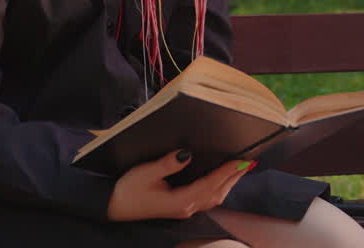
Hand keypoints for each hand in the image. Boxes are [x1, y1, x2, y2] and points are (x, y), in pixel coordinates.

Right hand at [106, 150, 254, 221]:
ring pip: (213, 198)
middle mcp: (186, 207)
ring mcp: (184, 209)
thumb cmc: (128, 189)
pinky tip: (220, 179)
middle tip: (249, 162)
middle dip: (234, 177)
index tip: (241, 161)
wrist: (114, 207)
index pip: (209, 184)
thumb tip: (187, 153)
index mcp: (180, 200)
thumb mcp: (146, 172)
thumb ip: (168, 163)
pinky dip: (218, 188)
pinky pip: (206, 198)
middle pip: (217, 193)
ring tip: (240, 169)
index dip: (227, 172)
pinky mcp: (180, 207)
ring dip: (228, 183)